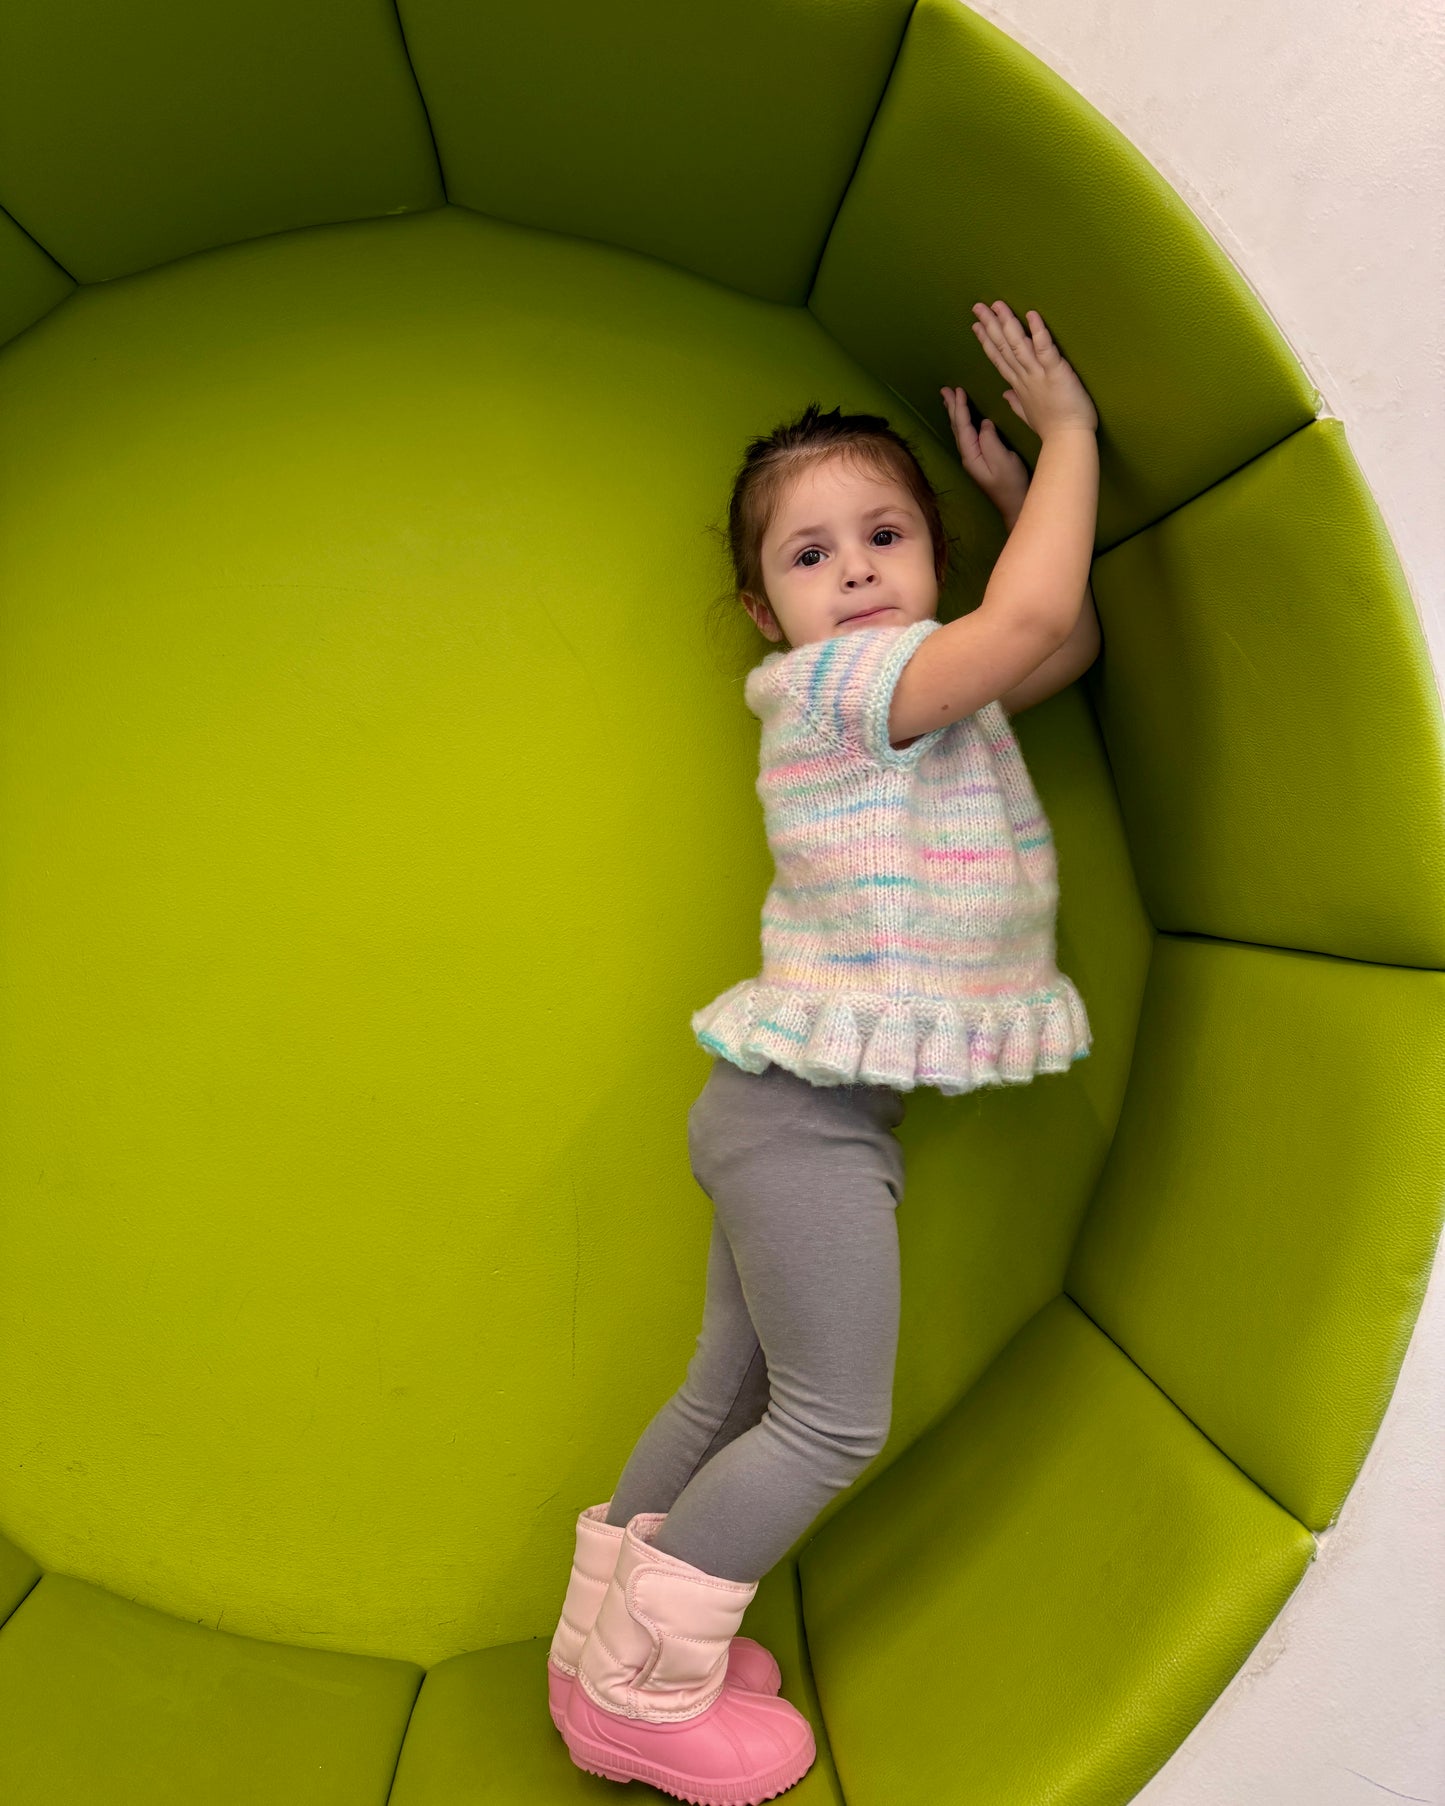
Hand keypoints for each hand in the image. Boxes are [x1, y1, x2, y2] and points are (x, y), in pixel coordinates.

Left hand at [940, 385, 1031, 525]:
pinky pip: (968, 435)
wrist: (1015, 504)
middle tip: (945, 390)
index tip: (957, 390)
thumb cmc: (1011, 483)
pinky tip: (964, 419)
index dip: (959, 407)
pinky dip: (964, 423)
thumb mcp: (1002, 459)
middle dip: (952, 407)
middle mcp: (968, 456)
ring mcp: (973, 459)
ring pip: (961, 431)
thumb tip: (984, 423)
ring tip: (949, 399)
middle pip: (957, 427)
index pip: (962, 426)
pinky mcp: (981, 459)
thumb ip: (990, 440)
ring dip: (955, 414)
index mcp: (971, 454)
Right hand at [968, 301, 1097, 439]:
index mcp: (1019, 386)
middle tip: (978, 307)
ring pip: (1018, 345)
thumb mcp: (1029, 415)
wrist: (1066, 440)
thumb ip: (1016, 402)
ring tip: (998, 305)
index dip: (987, 341)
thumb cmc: (1052, 429)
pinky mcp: (1055, 372)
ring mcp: (1038, 374)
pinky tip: (1031, 315)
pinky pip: (1045, 349)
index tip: (977, 326)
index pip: (999, 359)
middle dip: (990, 325)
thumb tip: (1005, 395)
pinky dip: (1038, 332)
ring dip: (1007, 323)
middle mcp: (1024, 377)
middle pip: (1003, 347)